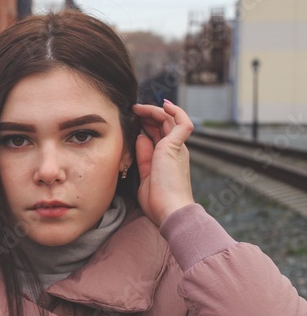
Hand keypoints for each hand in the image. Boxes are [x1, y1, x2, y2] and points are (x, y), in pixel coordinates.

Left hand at [130, 100, 195, 226]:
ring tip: (138, 107)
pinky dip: (176, 112)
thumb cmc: (157, 199)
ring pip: (170, 121)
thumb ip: (143, 156)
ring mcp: (177, 148)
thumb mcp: (144, 174)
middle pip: (162, 125)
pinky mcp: (177, 147)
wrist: (169, 209)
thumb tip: (140, 137)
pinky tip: (164, 105)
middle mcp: (174, 150)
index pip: (157, 135)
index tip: (133, 119)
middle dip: (148, 115)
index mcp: (166, 158)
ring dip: (154, 111)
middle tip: (133, 109)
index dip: (146, 124)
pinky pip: (183, 123)